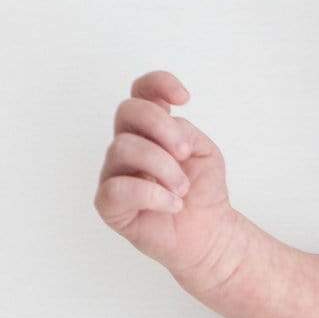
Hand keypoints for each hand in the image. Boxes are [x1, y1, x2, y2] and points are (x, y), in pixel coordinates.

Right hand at [95, 70, 243, 290]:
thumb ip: (186, 132)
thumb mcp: (205, 152)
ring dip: (163, 167)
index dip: (157, 84)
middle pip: (128, 110)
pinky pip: (118, 188)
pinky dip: (153, 195)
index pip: (141, 93)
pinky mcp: (109, 204)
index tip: (185, 98)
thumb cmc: (202, 191)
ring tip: (183, 189)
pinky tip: (174, 204)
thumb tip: (168, 132)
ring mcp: (114, 173)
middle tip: (185, 154)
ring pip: (124, 147)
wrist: (209, 233)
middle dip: (162, 127)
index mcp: (150, 130)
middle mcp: (128, 145)